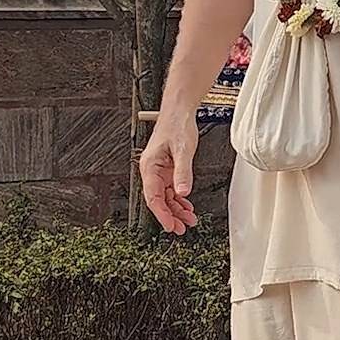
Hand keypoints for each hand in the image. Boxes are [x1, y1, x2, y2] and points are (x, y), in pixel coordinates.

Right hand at [139, 113, 201, 234]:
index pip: (153, 197)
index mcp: (150, 167)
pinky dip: (179, 199)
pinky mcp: (168, 168)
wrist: (179, 110)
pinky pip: (172, 188)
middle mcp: (152, 171)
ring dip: (176, 209)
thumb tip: (183, 192)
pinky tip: (187, 206)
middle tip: (182, 229)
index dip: (162, 214)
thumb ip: (183, 172)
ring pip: (166, 196)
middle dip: (170, 216)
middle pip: (158, 200)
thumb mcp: (184, 149)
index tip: (170, 226)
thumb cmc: (177, 125)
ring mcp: (160, 170)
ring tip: (189, 220)